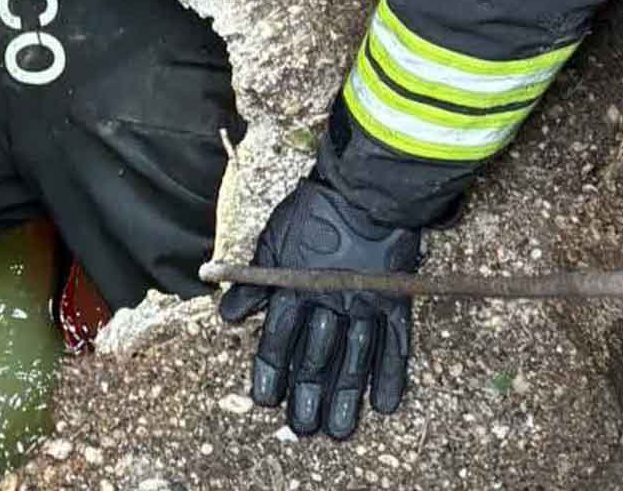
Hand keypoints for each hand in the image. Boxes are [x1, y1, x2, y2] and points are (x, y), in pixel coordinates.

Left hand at [218, 175, 421, 439]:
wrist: (365, 191)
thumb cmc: (312, 213)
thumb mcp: (272, 242)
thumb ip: (254, 284)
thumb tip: (226, 317)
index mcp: (294, 289)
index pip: (278, 341)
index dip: (271, 373)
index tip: (266, 401)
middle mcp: (329, 304)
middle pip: (316, 360)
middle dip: (307, 398)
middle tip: (303, 429)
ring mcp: (365, 305)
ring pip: (354, 362)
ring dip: (346, 400)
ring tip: (338, 432)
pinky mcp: (395, 302)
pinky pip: (396, 347)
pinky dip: (392, 377)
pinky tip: (386, 405)